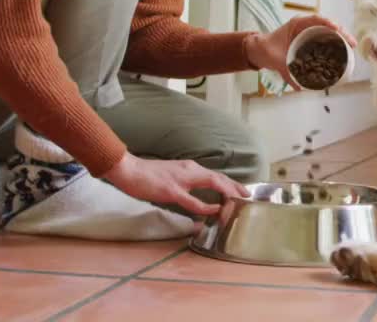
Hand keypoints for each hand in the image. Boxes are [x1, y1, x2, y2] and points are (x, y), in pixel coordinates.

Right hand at [102, 153, 249, 216]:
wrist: (129, 170)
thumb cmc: (147, 175)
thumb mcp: (171, 175)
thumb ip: (185, 183)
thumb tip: (195, 194)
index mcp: (189, 167)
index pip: (215, 175)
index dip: (230, 183)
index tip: (242, 191)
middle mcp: (189, 170)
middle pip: (219, 178)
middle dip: (236, 187)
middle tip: (248, 197)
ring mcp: (181, 180)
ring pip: (212, 183)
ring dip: (228, 192)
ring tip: (239, 201)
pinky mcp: (172, 190)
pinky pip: (193, 200)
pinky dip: (207, 206)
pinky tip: (216, 209)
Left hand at [244, 15, 356, 89]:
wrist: (260, 49)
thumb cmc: (266, 50)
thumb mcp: (277, 60)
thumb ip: (287, 73)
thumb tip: (300, 88)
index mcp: (297, 24)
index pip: (317, 19)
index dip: (329, 23)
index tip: (338, 29)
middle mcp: (305, 25)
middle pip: (327, 24)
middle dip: (342, 32)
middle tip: (351, 43)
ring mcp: (309, 31)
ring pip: (329, 30)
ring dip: (341, 36)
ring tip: (351, 46)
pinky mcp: (310, 38)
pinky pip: (325, 36)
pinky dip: (335, 41)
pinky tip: (343, 49)